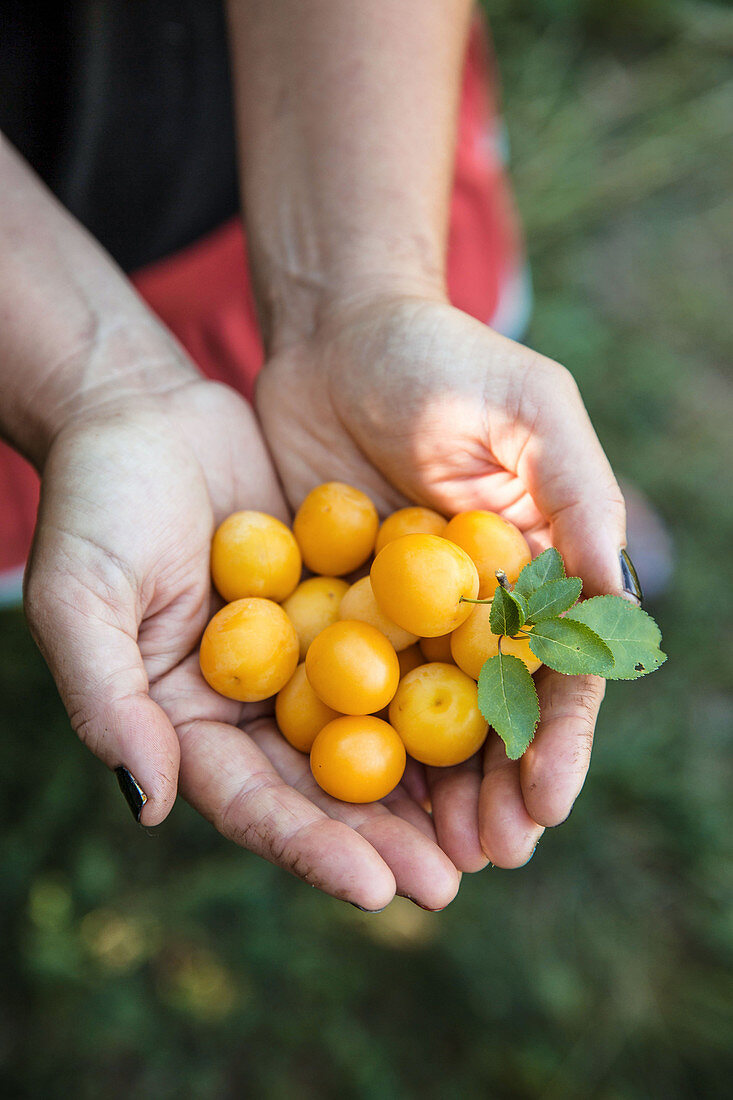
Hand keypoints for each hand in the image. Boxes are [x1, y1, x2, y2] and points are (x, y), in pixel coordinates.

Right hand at [24, 366, 458, 910]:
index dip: (311, 848)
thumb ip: (108, 700)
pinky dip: (448, 683)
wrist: (148, 412)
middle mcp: (254, 703)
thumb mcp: (82, 596)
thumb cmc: (97, 498)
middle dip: (387, 838)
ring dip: (433, 785)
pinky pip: (403, 650)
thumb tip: (151, 804)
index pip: (251, 802)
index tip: (377, 889)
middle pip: (325, 788)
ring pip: (376, 732)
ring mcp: (306, 655)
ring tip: (495, 828)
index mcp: (189, 721)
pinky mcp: (348, 603)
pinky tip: (502, 714)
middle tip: (453, 882)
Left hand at [256, 293, 629, 869]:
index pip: (560, 670)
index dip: (559, 740)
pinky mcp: (339, 612)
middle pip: (497, 716)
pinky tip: (348, 801)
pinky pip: (348, 691)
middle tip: (487, 858)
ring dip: (436, 794)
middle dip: (499, 790)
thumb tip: (619, 594)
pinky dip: (356, 748)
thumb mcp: (525, 406)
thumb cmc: (441, 356)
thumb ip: (576, 492)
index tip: (546, 802)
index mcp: (537, 569)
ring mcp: (407, 618)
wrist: (335, 336)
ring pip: (428, 723)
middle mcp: (478, 607)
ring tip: (431, 861)